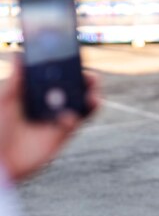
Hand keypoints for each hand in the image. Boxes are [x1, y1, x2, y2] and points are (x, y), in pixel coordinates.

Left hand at [0, 55, 99, 180]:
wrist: (2, 160)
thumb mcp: (5, 101)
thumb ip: (15, 80)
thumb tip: (19, 55)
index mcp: (35, 90)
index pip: (56, 73)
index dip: (68, 64)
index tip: (76, 56)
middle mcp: (49, 102)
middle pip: (74, 86)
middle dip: (85, 79)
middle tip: (90, 76)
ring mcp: (58, 117)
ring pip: (81, 103)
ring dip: (91, 96)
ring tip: (93, 95)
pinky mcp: (63, 133)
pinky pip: (78, 122)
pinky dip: (78, 117)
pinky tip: (67, 118)